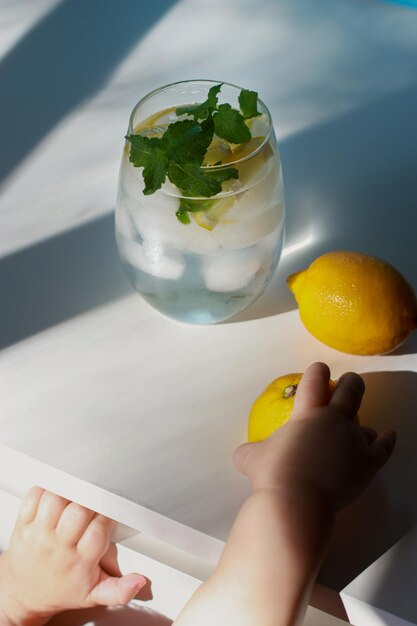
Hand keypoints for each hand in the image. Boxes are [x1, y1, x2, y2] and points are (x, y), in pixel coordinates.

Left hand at [0, 488, 146, 625]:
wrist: (26, 594)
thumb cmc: (62, 589)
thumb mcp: (94, 595)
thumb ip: (120, 590)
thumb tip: (138, 582)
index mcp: (79, 561)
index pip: (98, 531)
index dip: (108, 517)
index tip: (111, 514)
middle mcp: (58, 546)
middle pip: (77, 512)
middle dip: (91, 502)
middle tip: (94, 503)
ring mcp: (39, 533)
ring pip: (55, 500)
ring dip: (69, 493)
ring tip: (76, 497)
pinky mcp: (23, 523)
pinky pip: (33, 496)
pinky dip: (46, 489)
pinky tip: (56, 496)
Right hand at [234, 362, 396, 511]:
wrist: (297, 502)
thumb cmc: (272, 475)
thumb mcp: (251, 458)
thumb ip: (250, 450)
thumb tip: (243, 454)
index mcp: (308, 413)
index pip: (315, 379)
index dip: (318, 371)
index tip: (319, 370)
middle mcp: (335, 420)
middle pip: (351, 389)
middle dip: (350, 383)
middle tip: (348, 383)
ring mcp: (355, 441)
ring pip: (366, 424)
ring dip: (360, 425)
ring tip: (356, 431)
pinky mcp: (368, 463)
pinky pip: (383, 447)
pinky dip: (387, 440)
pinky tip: (389, 435)